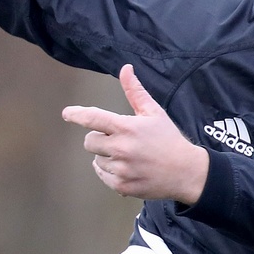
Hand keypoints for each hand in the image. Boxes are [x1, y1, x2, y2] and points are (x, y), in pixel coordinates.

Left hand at [63, 65, 209, 203]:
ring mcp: (121, 169)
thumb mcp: (154, 112)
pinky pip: (102, 175)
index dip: (76, 114)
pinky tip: (127, 168)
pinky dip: (110, 171)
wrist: (186, 172)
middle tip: (118, 140)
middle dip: (99, 139)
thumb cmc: (169, 139)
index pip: (92, 118)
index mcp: (126, 127)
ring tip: (129, 156)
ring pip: (97, 160)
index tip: (67, 114)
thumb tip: (125, 68)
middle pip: (89, 142)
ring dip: (107, 156)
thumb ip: (135, 91)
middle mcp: (121, 148)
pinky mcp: (122, 185)